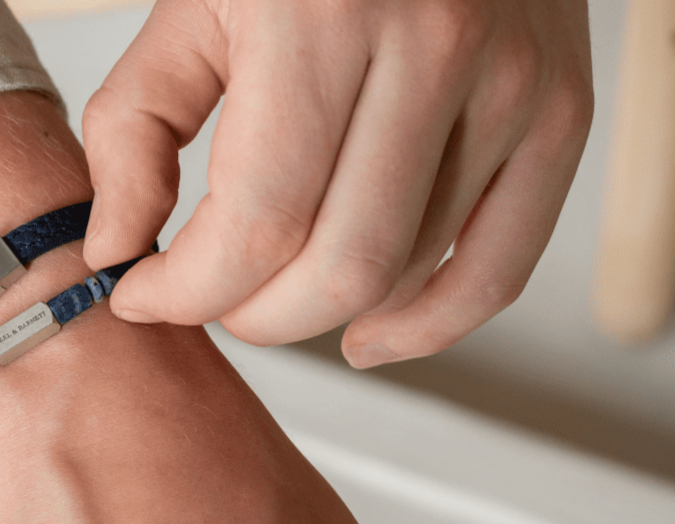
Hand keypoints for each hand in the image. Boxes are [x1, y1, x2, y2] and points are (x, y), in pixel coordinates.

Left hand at [81, 0, 592, 366]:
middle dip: (252, 316)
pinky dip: (426, 327)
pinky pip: (495, 272)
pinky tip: (368, 337)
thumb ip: (133, 127)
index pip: (256, 223)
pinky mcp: (557, 117)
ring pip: (403, 278)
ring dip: (320, 314)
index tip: (144, 296)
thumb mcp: (193, 1)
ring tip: (275, 292)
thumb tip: (117, 247)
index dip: (185, 291)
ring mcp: (513, 87)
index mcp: (325, 16)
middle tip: (213, 298)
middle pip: (337, 272)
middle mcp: (436, 49)